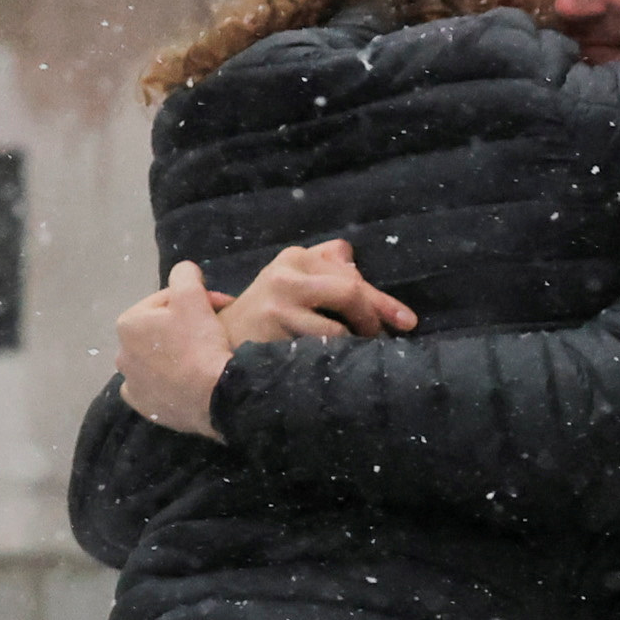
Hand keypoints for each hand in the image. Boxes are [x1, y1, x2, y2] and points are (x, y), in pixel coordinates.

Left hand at [113, 266, 234, 438]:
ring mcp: (132, 384)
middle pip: (158, 332)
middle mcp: (121, 354)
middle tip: (210, 331)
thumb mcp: (193, 295)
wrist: (216, 394)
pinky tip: (183, 381)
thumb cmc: (200, 342)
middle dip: (181, 327)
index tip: (217, 307)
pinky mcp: (144, 407)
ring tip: (199, 356)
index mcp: (128, 324)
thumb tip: (184, 272)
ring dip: (173, 354)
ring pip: (155, 359)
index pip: (165, 303)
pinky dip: (166, 383)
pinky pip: (153, 388)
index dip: (194, 301)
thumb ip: (184, 274)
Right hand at [218, 239, 411, 346]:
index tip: (406, 322)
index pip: (351, 275)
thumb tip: (349, 253)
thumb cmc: (262, 318)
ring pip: (340, 326)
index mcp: (295, 258)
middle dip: (376, 319)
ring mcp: (278, 302)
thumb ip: (321, 266)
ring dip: (358, 345)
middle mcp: (286, 273)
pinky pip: (323, 346)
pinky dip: (339, 358)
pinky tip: (341, 367)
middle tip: (388, 340)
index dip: (382, 301)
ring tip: (361, 358)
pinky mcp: (274, 328)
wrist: (214, 346)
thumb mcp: (287, 284)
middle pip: (351, 292)